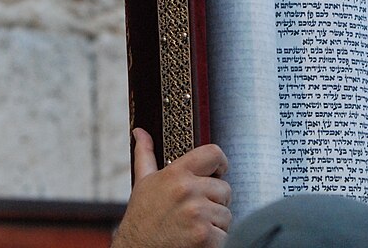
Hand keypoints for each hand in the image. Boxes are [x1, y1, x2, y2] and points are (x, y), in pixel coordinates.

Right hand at [111, 128, 231, 247]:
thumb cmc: (141, 220)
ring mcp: (197, 214)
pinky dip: (216, 241)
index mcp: (176, 173)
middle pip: (225, 189)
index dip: (220, 163)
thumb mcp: (143, 183)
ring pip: (227, 214)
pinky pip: (226, 235)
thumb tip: (140, 131)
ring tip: (193, 227)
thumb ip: (145, 155)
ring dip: (215, 223)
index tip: (217, 173)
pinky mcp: (204, 237)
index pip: (214, 153)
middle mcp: (188, 190)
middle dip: (215, 202)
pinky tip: (197, 240)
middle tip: (195, 212)